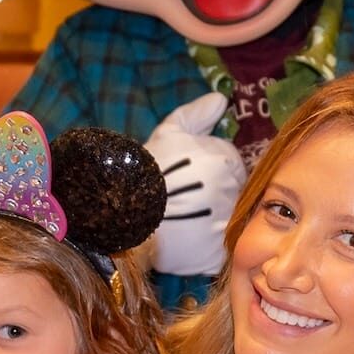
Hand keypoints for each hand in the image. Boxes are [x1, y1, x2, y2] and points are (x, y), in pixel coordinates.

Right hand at [142, 94, 244, 276]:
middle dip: (215, 194)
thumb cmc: (143, 168)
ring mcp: (226, 225)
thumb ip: (196, 114)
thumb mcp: (167, 132)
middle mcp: (232, 193)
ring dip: (214, 220)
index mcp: (225, 162)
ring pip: (229, 221)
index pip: (230, 165)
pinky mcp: (216, 255)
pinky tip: (190, 241)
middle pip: (233, 192)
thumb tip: (221, 99)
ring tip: (187, 220)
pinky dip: (210, 248)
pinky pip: (221, 250)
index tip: (191, 176)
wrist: (121, 209)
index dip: (210, 168)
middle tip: (189, 198)